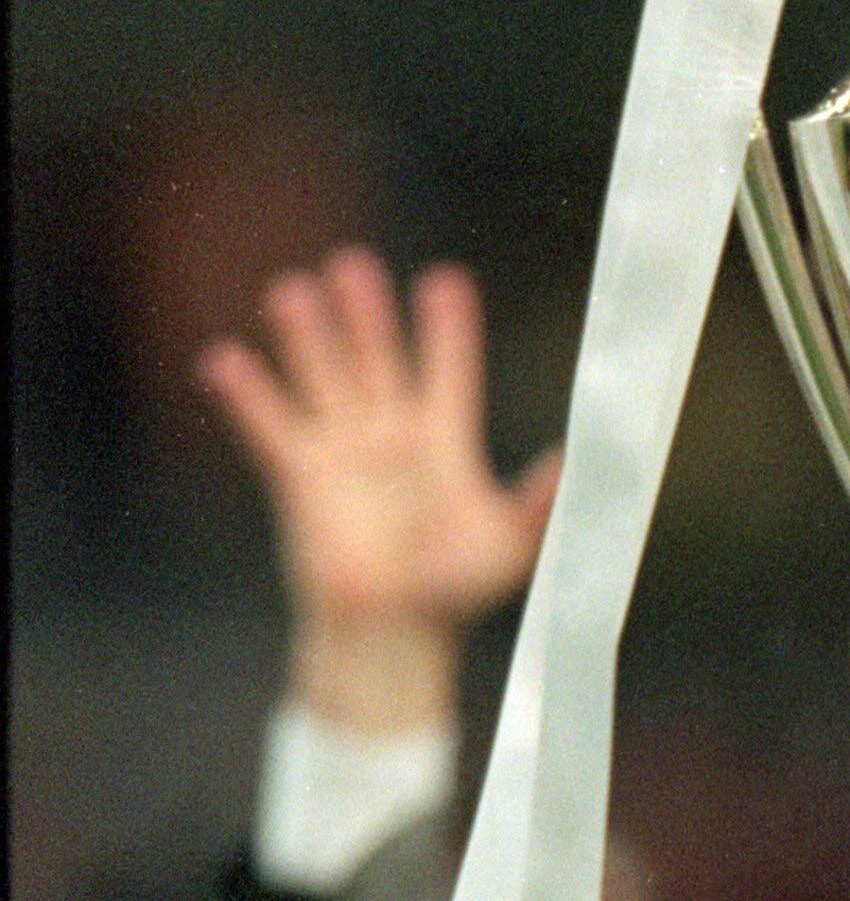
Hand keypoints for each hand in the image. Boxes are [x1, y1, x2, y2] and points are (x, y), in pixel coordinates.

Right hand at [197, 247, 559, 733]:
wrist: (394, 635)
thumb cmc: (454, 594)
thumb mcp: (508, 546)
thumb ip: (535, 503)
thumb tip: (573, 465)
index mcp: (444, 444)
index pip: (447, 372)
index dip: (448, 330)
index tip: (447, 282)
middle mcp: (390, 437)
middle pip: (377, 358)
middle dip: (366, 314)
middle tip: (354, 265)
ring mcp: (343, 453)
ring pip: (322, 377)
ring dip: (307, 335)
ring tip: (294, 289)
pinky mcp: (301, 479)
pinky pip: (270, 427)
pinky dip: (249, 394)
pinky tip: (225, 359)